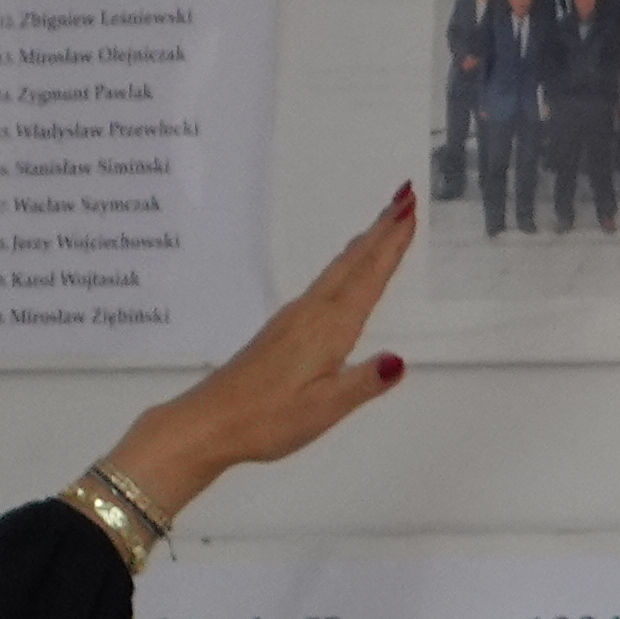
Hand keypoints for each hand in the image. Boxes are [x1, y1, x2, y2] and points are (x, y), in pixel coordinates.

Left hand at [100, 193, 413, 522]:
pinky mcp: (283, 329)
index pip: (368, 279)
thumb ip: (364, 382)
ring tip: (386, 223)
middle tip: (405, 195)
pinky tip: (347, 273)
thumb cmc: (268, 419)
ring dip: (365, 244)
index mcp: (328, 329)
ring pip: (338, 271)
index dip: (392, 245)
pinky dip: (346, 267)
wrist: (208, 422)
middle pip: (353, 263)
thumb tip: (401, 359)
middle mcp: (312, 314)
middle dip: (382, 230)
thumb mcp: (324, 409)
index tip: (411, 209)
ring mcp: (294, 318)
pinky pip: (325, 285)